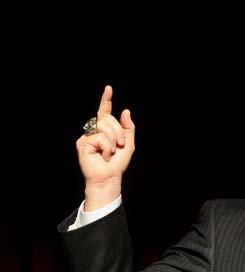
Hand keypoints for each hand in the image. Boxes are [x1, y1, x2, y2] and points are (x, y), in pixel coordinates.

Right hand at [75, 86, 135, 210]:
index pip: (105, 112)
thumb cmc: (117, 163)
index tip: (108, 89)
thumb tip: (125, 110)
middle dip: (119, 133)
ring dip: (113, 141)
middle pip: (108, 119)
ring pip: (104, 127)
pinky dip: (106, 147)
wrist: (109, 177)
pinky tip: (103, 156)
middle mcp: (94, 131)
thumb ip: (128, 127)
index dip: (106, 100)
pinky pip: (100, 137)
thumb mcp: (128, 144)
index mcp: (105, 130)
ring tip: (110, 153)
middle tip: (119, 146)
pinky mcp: (82, 143)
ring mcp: (87, 136)